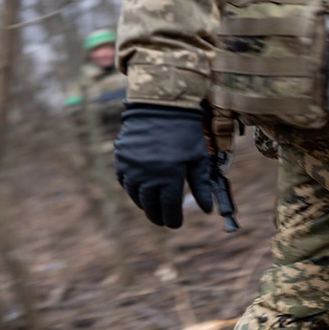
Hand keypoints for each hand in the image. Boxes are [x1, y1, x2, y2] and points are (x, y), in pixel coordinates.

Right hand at [114, 104, 213, 227]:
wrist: (161, 106)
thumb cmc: (185, 132)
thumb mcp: (198, 158)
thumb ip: (201, 185)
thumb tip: (207, 210)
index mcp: (169, 177)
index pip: (170, 208)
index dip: (173, 220)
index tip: (176, 223)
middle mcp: (148, 175)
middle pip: (150, 206)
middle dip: (157, 216)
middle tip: (162, 221)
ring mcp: (132, 167)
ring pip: (135, 196)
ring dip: (144, 204)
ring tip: (151, 207)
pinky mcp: (121, 159)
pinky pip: (124, 181)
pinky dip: (132, 189)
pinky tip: (140, 190)